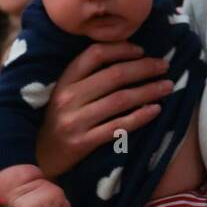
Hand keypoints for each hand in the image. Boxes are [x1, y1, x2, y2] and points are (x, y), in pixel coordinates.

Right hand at [36, 42, 172, 178]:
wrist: (39, 157)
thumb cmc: (59, 120)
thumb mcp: (64, 93)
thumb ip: (87, 77)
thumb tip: (128, 58)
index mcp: (64, 80)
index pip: (95, 54)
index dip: (121, 49)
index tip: (142, 51)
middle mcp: (69, 97)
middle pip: (114, 75)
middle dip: (144, 68)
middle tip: (164, 65)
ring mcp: (75, 121)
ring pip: (120, 100)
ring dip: (148, 91)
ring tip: (167, 86)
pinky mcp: (83, 143)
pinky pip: (118, 126)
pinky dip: (139, 117)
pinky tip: (155, 110)